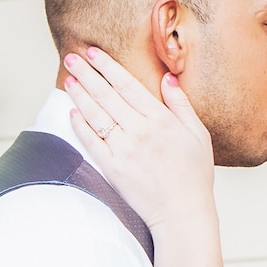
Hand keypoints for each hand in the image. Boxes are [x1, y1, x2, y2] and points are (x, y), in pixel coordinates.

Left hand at [63, 47, 216, 231]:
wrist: (182, 213)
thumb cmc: (194, 175)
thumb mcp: (198, 134)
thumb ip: (181, 105)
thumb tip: (168, 79)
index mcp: (160, 120)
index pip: (127, 85)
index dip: (108, 66)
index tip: (94, 53)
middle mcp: (139, 131)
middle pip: (107, 95)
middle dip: (87, 74)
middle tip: (71, 58)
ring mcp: (123, 150)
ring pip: (96, 115)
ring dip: (79, 95)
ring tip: (68, 80)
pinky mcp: (113, 168)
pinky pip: (92, 142)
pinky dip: (80, 126)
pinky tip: (72, 112)